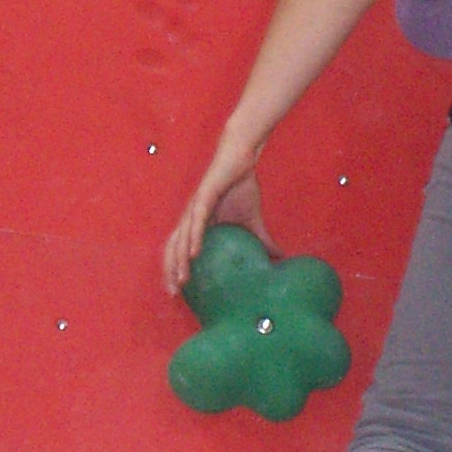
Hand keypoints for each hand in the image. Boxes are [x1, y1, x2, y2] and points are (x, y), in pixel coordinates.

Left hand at [162, 137, 271, 298]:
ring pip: (180, 238)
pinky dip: (193, 237)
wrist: (242, 158)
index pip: (180, 251)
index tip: (178, 293)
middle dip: (170, 271)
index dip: (175, 270)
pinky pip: (196, 220)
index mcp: (197, 224)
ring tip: (182, 280)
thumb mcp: (254, 221)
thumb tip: (280, 259)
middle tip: (174, 294)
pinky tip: (193, 253)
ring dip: (179, 260)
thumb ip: (262, 241)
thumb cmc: (242, 186)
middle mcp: (190, 218)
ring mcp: (194, 207)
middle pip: (173, 249)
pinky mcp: (203, 196)